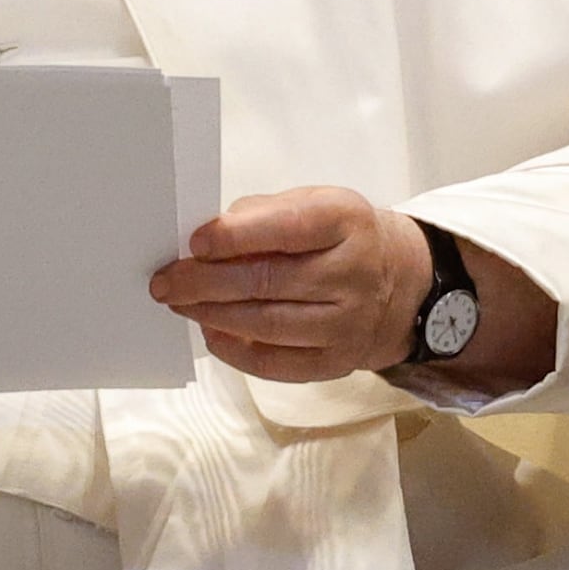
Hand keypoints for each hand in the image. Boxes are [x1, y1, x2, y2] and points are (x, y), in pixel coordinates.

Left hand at [149, 187, 431, 383]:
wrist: (402, 284)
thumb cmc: (340, 238)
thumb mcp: (312, 205)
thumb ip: (260, 217)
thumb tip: (203, 243)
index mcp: (344, 222)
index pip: (286, 229)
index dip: (234, 237)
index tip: (194, 243)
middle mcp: (352, 274)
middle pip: (268, 281)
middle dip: (206, 282)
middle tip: (166, 282)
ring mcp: (347, 323)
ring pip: (267, 324)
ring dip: (212, 314)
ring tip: (179, 304)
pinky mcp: (337, 361)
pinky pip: (276, 363)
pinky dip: (235, 350)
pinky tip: (211, 332)